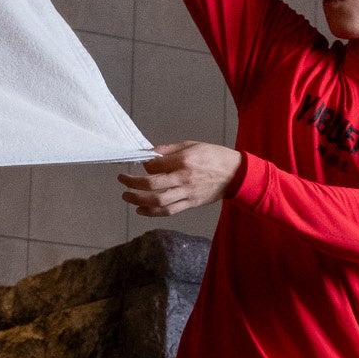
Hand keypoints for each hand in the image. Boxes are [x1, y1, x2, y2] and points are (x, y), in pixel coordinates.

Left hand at [119, 142, 243, 217]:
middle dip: (133, 184)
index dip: (142, 164)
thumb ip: (168, 149)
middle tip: (122, 180)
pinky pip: (169, 211)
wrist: (236, 174)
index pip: (155, 165)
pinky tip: (141, 210)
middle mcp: (184, 178)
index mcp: (184, 161)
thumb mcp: (191, 144)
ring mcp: (188, 193)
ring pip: (159, 201)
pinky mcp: (191, 204)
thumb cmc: (213, 156)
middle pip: (152, 185)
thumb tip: (148, 153)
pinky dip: (152, 212)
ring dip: (139, 200)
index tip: (137, 163)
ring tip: (127, 197)